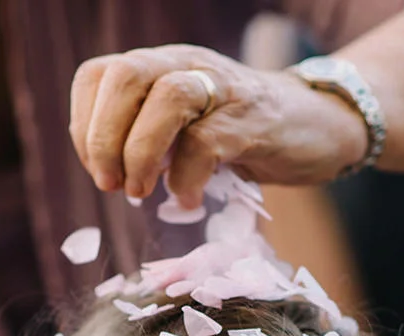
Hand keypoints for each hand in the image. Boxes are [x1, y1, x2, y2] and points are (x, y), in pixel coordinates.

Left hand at [69, 44, 367, 207]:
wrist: (318, 126)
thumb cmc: (242, 133)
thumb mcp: (185, 125)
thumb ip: (146, 133)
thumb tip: (104, 167)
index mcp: (162, 65)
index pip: (99, 74)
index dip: (85, 125)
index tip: (97, 170)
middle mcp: (187, 65)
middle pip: (126, 76)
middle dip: (104, 137)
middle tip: (110, 184)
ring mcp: (222, 89)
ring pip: (166, 98)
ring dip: (140, 153)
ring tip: (139, 193)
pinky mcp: (251, 121)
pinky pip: (205, 143)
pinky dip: (185, 180)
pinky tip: (187, 201)